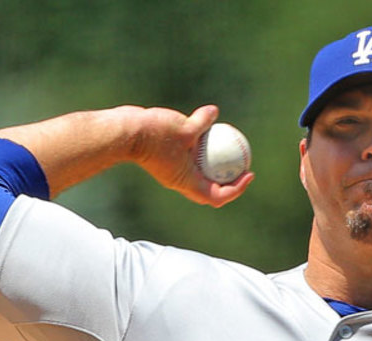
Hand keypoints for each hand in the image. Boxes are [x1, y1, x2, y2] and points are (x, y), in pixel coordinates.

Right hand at [129, 104, 253, 207]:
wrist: (123, 132)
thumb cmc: (153, 134)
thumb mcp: (184, 128)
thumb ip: (202, 122)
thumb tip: (215, 112)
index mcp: (187, 182)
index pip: (217, 197)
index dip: (236, 189)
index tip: (248, 174)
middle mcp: (181, 181)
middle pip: (211, 190)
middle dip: (229, 181)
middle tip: (243, 165)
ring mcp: (173, 171)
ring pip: (200, 174)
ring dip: (216, 165)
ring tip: (231, 148)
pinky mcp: (167, 159)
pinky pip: (190, 158)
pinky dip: (201, 150)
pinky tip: (209, 131)